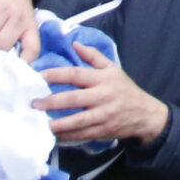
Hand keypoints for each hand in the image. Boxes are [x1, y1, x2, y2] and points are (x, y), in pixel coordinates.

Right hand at [0, 0, 42, 61]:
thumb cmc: (18, 10)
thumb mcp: (27, 25)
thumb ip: (23, 42)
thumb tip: (12, 66)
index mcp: (31, 26)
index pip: (32, 49)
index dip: (24, 63)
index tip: (12, 70)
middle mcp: (18, 17)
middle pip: (0, 46)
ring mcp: (3, 9)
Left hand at [38, 42, 169, 145]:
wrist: (144, 114)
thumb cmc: (125, 89)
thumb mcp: (113, 69)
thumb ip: (93, 56)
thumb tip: (75, 44)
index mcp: (102, 79)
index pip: (76, 74)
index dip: (56, 74)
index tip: (39, 76)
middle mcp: (102, 96)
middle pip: (73, 98)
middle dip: (51, 102)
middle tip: (34, 103)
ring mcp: (102, 115)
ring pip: (76, 120)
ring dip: (57, 123)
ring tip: (40, 123)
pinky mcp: (102, 130)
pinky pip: (81, 134)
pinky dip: (66, 136)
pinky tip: (54, 135)